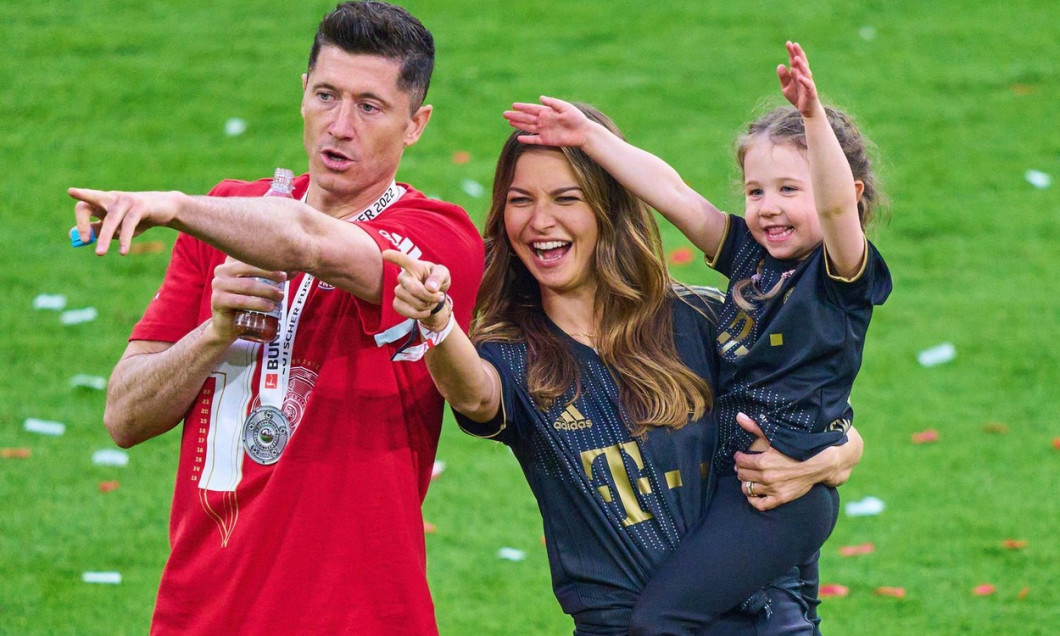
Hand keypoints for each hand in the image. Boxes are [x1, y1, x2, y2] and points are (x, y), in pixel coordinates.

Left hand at [69, 188, 183, 255]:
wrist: (166, 208)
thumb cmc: (138, 218)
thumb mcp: (116, 225)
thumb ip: (97, 228)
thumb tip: (75, 235)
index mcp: (102, 202)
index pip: (83, 208)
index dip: (80, 223)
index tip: (83, 240)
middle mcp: (109, 199)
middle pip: (87, 206)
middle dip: (83, 223)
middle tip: (84, 240)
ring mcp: (124, 200)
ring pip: (110, 220)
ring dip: (104, 237)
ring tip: (99, 254)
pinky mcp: (139, 205)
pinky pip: (128, 224)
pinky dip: (125, 238)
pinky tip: (123, 251)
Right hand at [208, 257, 285, 341]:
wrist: (228, 327)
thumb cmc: (246, 304)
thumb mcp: (258, 286)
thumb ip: (272, 275)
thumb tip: (296, 269)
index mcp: (229, 263)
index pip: (251, 256)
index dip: (269, 261)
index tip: (286, 269)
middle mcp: (221, 271)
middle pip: (249, 268)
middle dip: (270, 273)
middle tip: (285, 280)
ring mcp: (217, 285)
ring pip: (248, 285)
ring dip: (267, 291)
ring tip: (281, 297)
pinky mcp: (217, 301)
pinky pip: (240, 300)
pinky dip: (257, 303)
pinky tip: (270, 307)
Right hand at [382, 249, 450, 330]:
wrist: (434, 296)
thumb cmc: (437, 280)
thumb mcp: (443, 274)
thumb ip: (438, 277)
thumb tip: (430, 288)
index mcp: (413, 266)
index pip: (402, 260)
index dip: (393, 257)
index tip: (385, 254)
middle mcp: (403, 277)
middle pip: (414, 289)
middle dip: (430, 296)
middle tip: (440, 296)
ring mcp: (398, 291)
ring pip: (413, 302)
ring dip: (427, 306)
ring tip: (432, 302)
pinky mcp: (397, 303)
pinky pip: (406, 312)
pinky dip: (419, 314)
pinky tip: (425, 310)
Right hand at [503, 96, 591, 147]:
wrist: (583, 132)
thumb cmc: (576, 118)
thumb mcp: (565, 108)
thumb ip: (553, 103)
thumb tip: (540, 98)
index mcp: (547, 112)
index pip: (532, 109)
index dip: (522, 107)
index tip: (513, 105)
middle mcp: (544, 121)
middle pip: (527, 118)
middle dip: (516, 116)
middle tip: (504, 114)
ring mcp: (544, 131)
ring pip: (528, 127)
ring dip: (518, 125)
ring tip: (509, 122)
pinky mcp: (547, 140)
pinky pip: (534, 140)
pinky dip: (527, 139)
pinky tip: (519, 138)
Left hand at [733, 412, 815, 510]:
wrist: (817, 464)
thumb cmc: (796, 449)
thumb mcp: (774, 436)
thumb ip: (755, 427)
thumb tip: (739, 416)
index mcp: (763, 461)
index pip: (740, 461)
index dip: (738, 458)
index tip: (740, 456)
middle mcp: (766, 477)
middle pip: (742, 475)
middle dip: (740, 469)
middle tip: (742, 467)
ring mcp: (773, 489)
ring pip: (748, 489)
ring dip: (745, 483)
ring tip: (748, 478)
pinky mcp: (780, 498)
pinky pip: (760, 504)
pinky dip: (753, 500)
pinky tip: (753, 494)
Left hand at [776, 41, 821, 118]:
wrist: (806, 110)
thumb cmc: (797, 96)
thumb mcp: (786, 87)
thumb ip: (783, 77)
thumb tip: (780, 65)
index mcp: (797, 73)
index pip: (794, 60)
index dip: (792, 52)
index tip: (788, 43)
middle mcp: (804, 75)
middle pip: (801, 63)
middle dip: (798, 54)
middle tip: (794, 44)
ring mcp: (808, 82)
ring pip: (805, 72)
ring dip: (801, 65)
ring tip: (796, 59)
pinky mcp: (811, 91)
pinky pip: (808, 85)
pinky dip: (804, 80)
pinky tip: (799, 76)